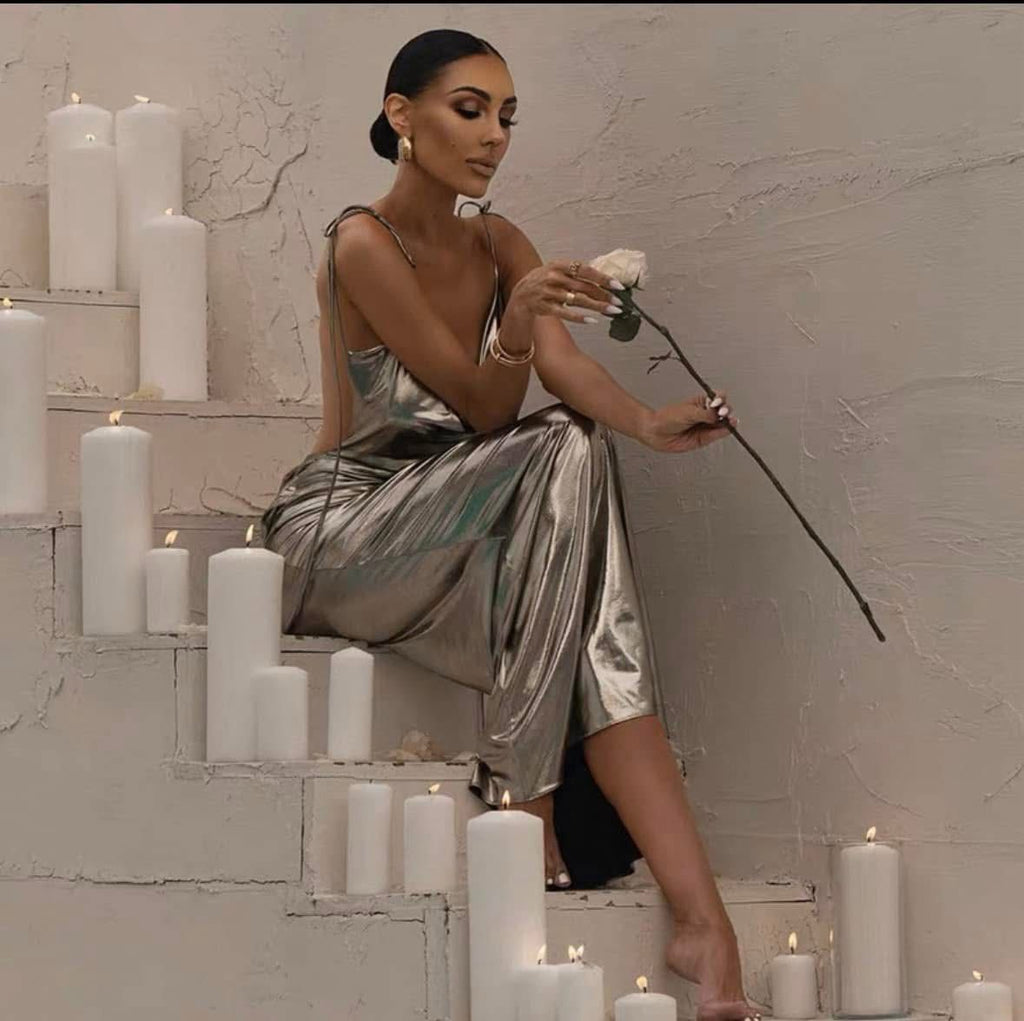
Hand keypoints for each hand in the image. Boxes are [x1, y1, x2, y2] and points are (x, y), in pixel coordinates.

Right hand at [507, 259, 625, 325]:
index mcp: (559, 265)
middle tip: (619, 302)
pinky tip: (592, 321)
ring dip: (597, 306)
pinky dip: (580, 317)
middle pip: (584, 286)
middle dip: (604, 295)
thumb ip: (577, 273)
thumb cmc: (544, 282)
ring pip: (578, 300)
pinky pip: (565, 313)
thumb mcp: (558, 271)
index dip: (603, 278)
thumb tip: (604, 278)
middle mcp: (553, 277)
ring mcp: (548, 292)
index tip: (617, 285)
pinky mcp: (545, 307)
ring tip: (612, 311)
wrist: (520, 295)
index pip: (585, 270)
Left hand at [639, 390, 736, 452]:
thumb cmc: (667, 418)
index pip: (718, 398)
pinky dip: (724, 432)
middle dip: (726, 410)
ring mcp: (705, 426)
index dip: (721, 399)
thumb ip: (706, 414)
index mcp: (701, 403)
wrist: (656, 432)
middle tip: (722, 413)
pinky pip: (717, 434)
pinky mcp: (704, 438)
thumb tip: (719, 415)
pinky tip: (728, 428)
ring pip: (723, 423)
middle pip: (723, 410)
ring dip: (729, 421)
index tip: (718, 402)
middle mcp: (705, 414)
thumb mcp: (688, 412)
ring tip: (729, 421)